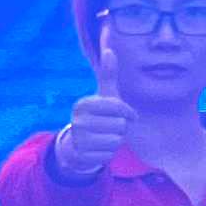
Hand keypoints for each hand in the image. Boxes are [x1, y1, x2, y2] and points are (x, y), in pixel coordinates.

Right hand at [54, 33, 134, 180]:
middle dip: (120, 128)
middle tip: (109, 127)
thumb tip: (110, 49)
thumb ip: (108, 73)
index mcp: (83, 104)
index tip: (127, 115)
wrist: (78, 144)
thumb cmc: (98, 115)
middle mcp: (77, 120)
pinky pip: (109, 155)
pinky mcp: (81, 155)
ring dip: (115, 141)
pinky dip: (108, 153)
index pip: (118, 107)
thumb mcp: (105, 95)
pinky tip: (99, 149)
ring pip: (116, 141)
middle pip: (120, 126)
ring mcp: (78, 139)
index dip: (127, 113)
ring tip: (104, 137)